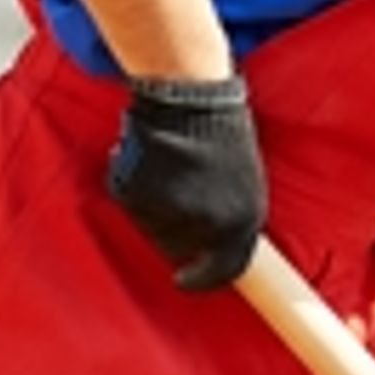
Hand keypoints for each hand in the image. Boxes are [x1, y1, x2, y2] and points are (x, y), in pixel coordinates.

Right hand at [106, 74, 264, 290]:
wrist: (193, 95)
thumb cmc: (224, 134)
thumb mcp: (245, 183)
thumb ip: (231, 219)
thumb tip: (212, 251)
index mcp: (243, 221)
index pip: (225, 269)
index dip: (203, 278)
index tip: (186, 279)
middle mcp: (208, 224)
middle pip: (179, 247)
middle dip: (174, 228)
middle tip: (175, 194)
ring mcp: (171, 212)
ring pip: (151, 226)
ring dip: (153, 205)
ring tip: (168, 167)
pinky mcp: (137, 195)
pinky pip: (129, 202)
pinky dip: (132, 184)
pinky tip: (149, 159)